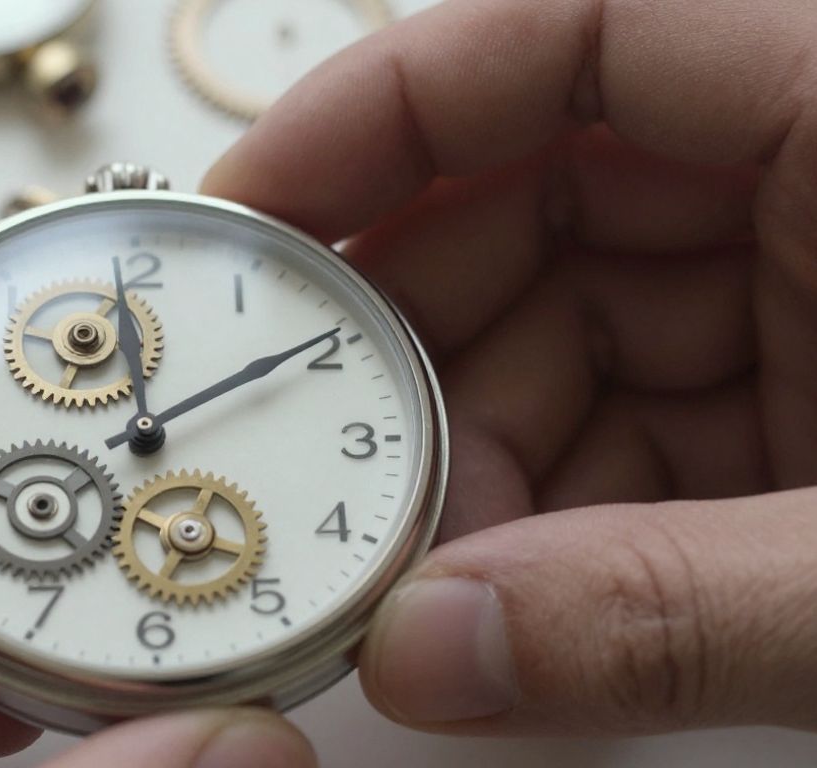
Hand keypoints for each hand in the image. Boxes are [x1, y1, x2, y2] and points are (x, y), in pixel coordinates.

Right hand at [204, 0, 816, 735]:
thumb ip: (670, 613)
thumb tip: (433, 653)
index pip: (577, 33)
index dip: (387, 102)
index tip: (253, 210)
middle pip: (541, 191)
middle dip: (413, 337)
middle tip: (319, 454)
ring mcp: (813, 291)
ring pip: (572, 324)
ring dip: (474, 449)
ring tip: (420, 566)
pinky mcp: (814, 393)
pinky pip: (638, 415)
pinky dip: (560, 501)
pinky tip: (516, 587)